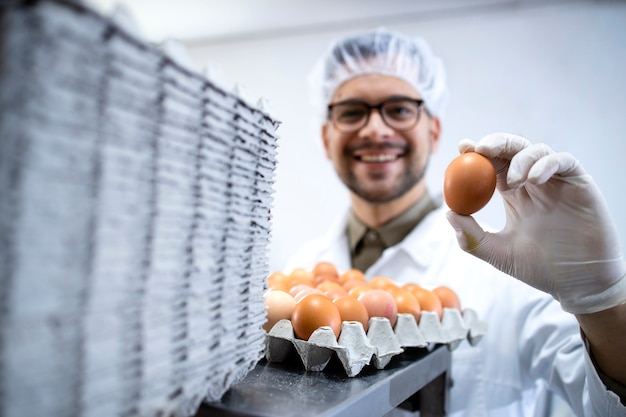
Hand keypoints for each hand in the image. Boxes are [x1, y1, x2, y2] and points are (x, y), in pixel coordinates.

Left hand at [445, 132, 625, 313]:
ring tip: (511, 181)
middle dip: (495, 143)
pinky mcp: (579, 183)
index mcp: (513, 195)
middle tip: (479, 149)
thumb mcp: (499, 254)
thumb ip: (473, 237)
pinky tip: (534, 180)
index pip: (492, 165)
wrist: (578, 283)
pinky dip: (546, 164)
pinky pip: (563, 160)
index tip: (462, 148)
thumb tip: (448, 213)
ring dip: (519, 158)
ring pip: (537, 150)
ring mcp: (556, 182)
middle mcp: (533, 184)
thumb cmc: (540, 268)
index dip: (476, 153)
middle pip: (512, 150)